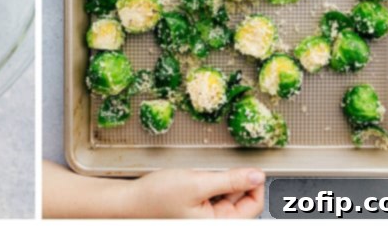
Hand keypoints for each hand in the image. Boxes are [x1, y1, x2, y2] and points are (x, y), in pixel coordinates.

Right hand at [42, 161, 265, 218]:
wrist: (129, 201)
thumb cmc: (157, 196)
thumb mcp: (197, 182)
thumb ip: (230, 180)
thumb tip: (257, 176)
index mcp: (219, 224)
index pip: (253, 205)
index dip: (254, 183)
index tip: (250, 167)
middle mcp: (214, 224)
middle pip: (241, 200)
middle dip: (231, 181)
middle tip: (213, 171)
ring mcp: (206, 219)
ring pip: (227, 197)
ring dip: (219, 183)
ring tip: (198, 177)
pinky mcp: (197, 212)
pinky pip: (213, 197)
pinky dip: (208, 186)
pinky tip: (193, 181)